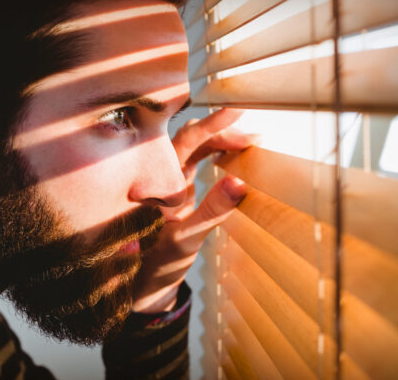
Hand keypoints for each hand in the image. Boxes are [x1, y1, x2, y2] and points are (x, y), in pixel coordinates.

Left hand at [132, 108, 257, 312]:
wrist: (144, 286)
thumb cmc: (158, 265)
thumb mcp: (187, 240)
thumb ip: (213, 211)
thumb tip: (239, 182)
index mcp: (158, 181)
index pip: (187, 140)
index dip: (213, 124)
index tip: (237, 111)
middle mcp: (160, 175)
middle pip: (192, 138)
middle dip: (222, 131)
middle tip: (254, 136)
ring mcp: (168, 181)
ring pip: (195, 147)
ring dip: (221, 141)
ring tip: (249, 142)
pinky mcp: (177, 190)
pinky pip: (197, 160)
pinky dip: (216, 153)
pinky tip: (232, 154)